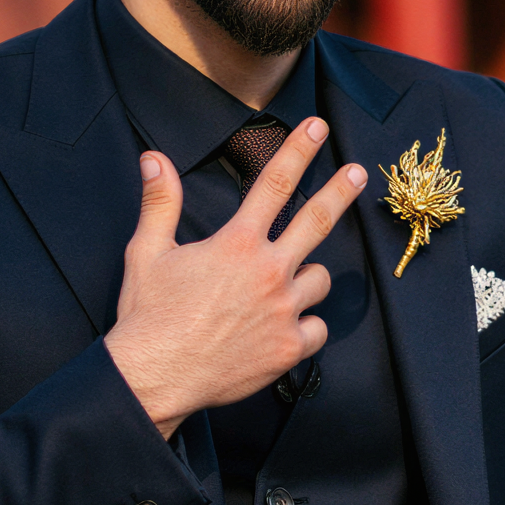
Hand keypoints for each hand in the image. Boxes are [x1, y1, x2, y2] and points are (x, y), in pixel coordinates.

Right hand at [104, 117, 367, 438]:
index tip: (318, 127)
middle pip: (316, 221)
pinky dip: (306, 327)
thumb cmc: (149, 316)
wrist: (154, 377)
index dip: (299, 150)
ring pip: (318, 280)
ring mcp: (283, 311)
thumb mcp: (146, 252)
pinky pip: (317, 329)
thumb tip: (155, 159)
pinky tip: (284, 330)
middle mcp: (267, 273)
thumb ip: (160, 203)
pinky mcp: (289, 348)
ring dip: (306, 278)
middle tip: (357, 173)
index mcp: (236, 244)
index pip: (275, 183)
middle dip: (340, 191)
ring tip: (282, 287)